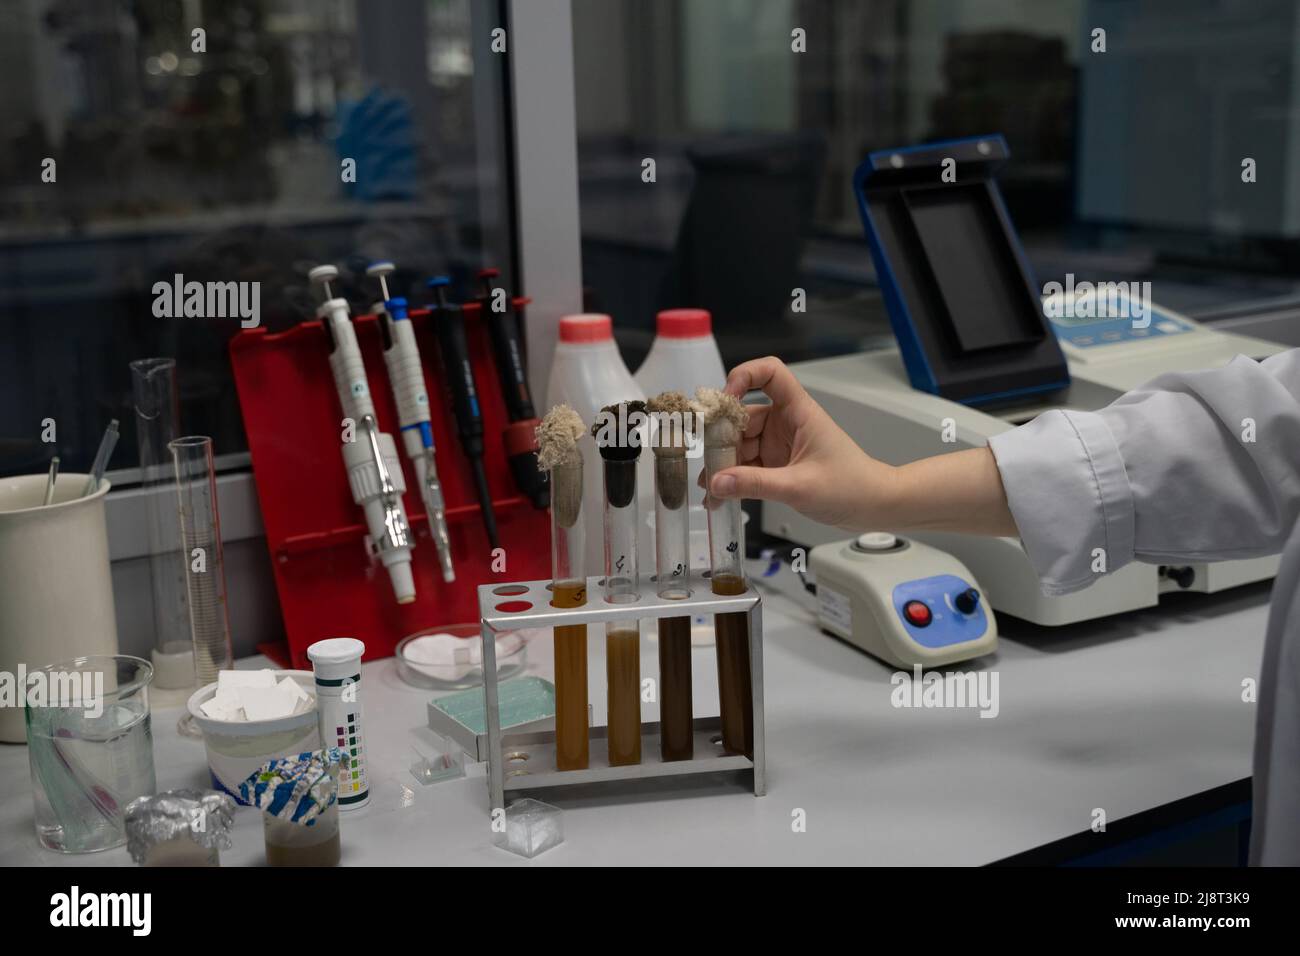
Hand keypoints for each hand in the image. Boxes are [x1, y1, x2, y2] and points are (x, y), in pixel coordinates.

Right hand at [705, 356, 897, 529]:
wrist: (872, 506)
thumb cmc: (851, 486)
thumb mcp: (800, 487)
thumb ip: (756, 484)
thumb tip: (717, 482)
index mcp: (799, 412)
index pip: (770, 373)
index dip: (744, 376)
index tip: (724, 401)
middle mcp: (786, 423)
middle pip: (743, 416)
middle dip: (722, 439)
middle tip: (708, 465)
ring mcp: (779, 444)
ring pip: (741, 444)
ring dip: (724, 464)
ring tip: (711, 490)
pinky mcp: (776, 464)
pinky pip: (747, 465)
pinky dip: (733, 478)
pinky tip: (721, 495)